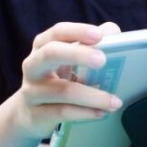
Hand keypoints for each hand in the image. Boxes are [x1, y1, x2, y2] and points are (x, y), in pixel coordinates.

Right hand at [10, 21, 122, 139]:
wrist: (31, 114)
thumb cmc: (58, 79)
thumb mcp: (71, 60)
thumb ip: (91, 44)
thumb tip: (113, 32)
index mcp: (43, 46)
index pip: (58, 32)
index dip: (77, 31)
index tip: (98, 35)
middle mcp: (33, 65)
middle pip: (51, 53)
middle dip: (78, 54)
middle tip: (102, 60)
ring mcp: (31, 91)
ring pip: (62, 91)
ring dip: (92, 96)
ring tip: (115, 101)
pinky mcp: (35, 115)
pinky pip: (62, 112)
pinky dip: (85, 113)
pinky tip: (101, 113)